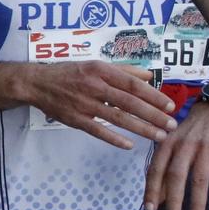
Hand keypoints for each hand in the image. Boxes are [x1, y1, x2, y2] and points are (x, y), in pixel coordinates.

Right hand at [19, 61, 175, 149]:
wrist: (37, 83)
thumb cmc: (70, 73)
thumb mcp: (95, 65)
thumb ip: (123, 70)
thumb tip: (149, 76)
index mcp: (101, 71)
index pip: (133, 85)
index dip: (153, 96)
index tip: (170, 106)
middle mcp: (94, 86)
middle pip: (129, 103)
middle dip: (153, 115)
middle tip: (171, 125)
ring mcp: (84, 104)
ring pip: (117, 118)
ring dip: (141, 128)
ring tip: (159, 136)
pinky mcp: (75, 119)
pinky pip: (98, 131)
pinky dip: (114, 138)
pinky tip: (129, 145)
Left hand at [144, 102, 208, 209]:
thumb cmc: (189, 132)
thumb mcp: (172, 144)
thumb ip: (164, 168)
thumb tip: (157, 198)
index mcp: (167, 144)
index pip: (156, 170)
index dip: (152, 190)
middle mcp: (184, 145)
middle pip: (176, 176)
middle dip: (173, 200)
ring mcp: (206, 147)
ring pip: (200, 179)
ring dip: (197, 203)